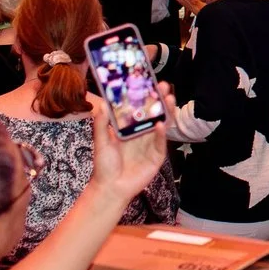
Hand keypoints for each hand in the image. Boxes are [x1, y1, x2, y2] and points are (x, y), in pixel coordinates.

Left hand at [90, 81, 169, 199]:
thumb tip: (102, 105)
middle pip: (154, 113)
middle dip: (159, 99)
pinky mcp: (156, 156)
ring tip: (169, 99)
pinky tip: (161, 124)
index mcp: (130, 128)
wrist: (110, 188)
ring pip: (162, 124)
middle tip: (164, 86)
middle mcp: (143, 133)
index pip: (140, 108)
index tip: (148, 81)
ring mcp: (151, 144)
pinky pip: (161, 143)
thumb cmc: (104, 165)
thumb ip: (101, 124)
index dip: (145, 95)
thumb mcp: (100, 142)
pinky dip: (162, 134)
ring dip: (166, 112)